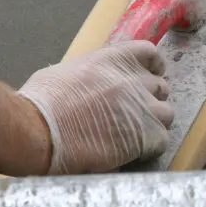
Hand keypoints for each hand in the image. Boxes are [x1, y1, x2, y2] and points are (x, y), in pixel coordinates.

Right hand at [18, 41, 174, 173]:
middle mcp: (131, 79)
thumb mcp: (63, 74)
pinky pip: (161, 140)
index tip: (151, 76)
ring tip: (135, 136)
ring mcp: (141, 107)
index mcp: (111, 59)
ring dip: (154, 124)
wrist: (39, 131)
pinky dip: (151, 147)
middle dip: (150, 99)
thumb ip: (87, 76)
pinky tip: (134, 153)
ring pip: (166, 114)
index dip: (152, 66)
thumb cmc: (39, 104)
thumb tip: (89, 87)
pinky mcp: (144, 135)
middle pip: (159, 87)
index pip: (147, 53)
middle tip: (136, 113)